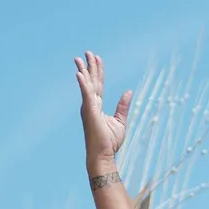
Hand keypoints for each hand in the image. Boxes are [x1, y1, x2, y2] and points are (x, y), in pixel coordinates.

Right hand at [76, 52, 129, 172]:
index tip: (97, 58)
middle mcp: (91, 104)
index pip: (97, 84)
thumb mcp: (120, 121)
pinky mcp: (89, 112)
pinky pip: (86, 95)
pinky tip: (80, 74)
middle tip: (87, 52)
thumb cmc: (110, 142)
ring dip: (83, 71)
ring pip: (86, 85)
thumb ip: (123, 105)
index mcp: (97, 106)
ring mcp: (88, 108)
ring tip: (80, 58)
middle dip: (89, 66)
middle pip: (90, 81)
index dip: (98, 71)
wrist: (104, 156)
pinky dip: (83, 84)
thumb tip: (128, 91)